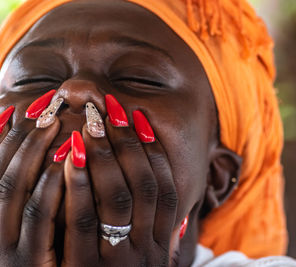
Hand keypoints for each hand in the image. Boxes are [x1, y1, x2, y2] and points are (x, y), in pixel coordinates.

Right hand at [0, 110, 62, 266]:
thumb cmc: (36, 258)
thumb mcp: (29, 226)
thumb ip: (30, 193)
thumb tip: (49, 158)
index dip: (4, 139)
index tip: (23, 108)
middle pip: (3, 177)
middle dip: (24, 140)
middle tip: (48, 108)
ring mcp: (9, 249)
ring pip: (17, 192)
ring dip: (35, 154)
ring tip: (57, 123)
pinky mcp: (32, 263)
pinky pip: (40, 219)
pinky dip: (50, 186)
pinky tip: (67, 160)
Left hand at [62, 115, 178, 265]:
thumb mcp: (146, 258)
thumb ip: (154, 232)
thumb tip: (163, 200)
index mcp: (163, 244)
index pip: (166, 189)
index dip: (155, 152)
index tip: (140, 119)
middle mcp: (147, 250)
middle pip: (144, 187)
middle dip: (128, 145)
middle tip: (110, 114)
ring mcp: (118, 259)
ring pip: (118, 198)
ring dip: (105, 157)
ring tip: (90, 126)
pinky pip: (83, 219)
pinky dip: (78, 184)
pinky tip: (70, 156)